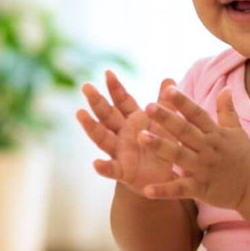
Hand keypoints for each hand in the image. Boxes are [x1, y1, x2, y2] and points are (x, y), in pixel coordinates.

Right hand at [76, 70, 180, 196]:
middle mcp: (122, 134)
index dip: (115, 88)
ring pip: (102, 138)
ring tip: (80, 113)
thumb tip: (169, 79)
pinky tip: (96, 164)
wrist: (162, 178)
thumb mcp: (165, 125)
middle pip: (107, 115)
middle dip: (97, 101)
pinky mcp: (123, 172)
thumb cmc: (161, 148)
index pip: (122, 101)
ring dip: (91, 126)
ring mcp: (120, 152)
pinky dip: (104, 167)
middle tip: (86, 87)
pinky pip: (112, 170)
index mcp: (133, 120)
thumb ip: (165, 104)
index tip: (108, 73)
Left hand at [138, 84, 249, 210]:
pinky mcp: (201, 190)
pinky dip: (164, 190)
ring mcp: (204, 170)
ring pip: (179, 156)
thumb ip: (227, 111)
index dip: (183, 102)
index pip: (197, 114)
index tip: (168, 90)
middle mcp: (208, 149)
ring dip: (160, 147)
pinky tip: (146, 189)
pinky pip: (180, 190)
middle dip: (167, 119)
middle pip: (185, 131)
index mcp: (216, 134)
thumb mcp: (238, 132)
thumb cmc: (245, 158)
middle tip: (148, 106)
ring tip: (141, 137)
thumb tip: (225, 88)